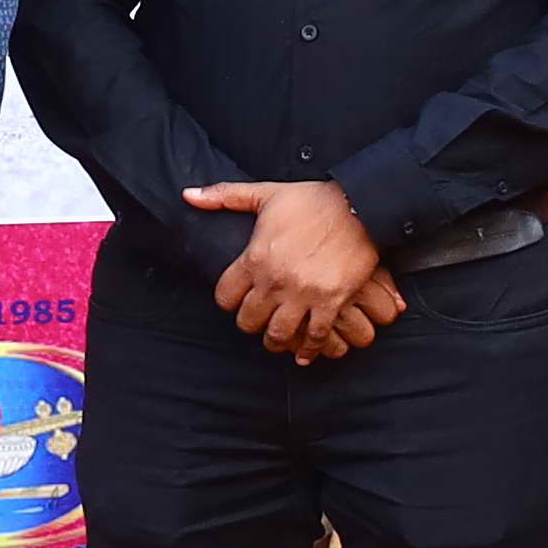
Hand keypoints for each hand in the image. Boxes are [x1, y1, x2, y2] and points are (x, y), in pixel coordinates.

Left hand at [185, 176, 395, 358]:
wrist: (360, 206)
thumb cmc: (313, 200)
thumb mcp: (266, 194)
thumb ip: (224, 196)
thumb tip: (187, 195)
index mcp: (255, 257)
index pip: (225, 296)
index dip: (228, 301)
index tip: (237, 300)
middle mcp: (275, 280)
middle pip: (249, 320)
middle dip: (250, 323)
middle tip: (258, 321)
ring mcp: (303, 294)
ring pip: (278, 334)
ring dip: (275, 341)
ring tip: (277, 339)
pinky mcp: (331, 302)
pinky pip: (315, 336)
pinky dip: (308, 349)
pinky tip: (303, 354)